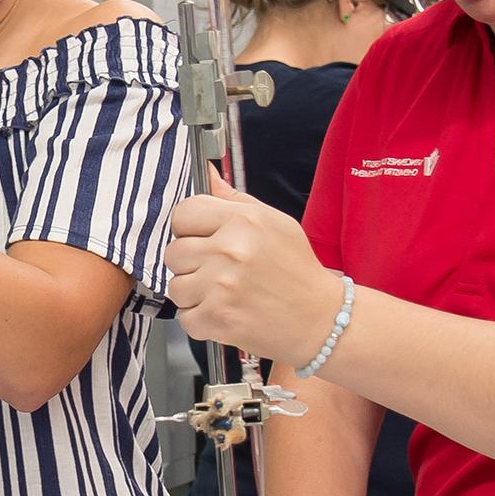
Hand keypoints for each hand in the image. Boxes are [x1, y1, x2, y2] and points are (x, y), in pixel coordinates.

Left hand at [167, 170, 344, 368]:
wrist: (320, 319)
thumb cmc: (298, 271)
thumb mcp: (275, 223)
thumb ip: (235, 200)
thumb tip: (209, 176)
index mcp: (243, 221)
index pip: (184, 213)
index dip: (188, 228)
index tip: (200, 239)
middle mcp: (230, 250)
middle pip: (174, 252)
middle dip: (191, 264)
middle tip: (217, 271)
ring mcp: (222, 286)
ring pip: (175, 286)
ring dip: (194, 293)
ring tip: (223, 293)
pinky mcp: (218, 318)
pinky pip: (185, 317)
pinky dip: (201, 319)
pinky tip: (226, 311)